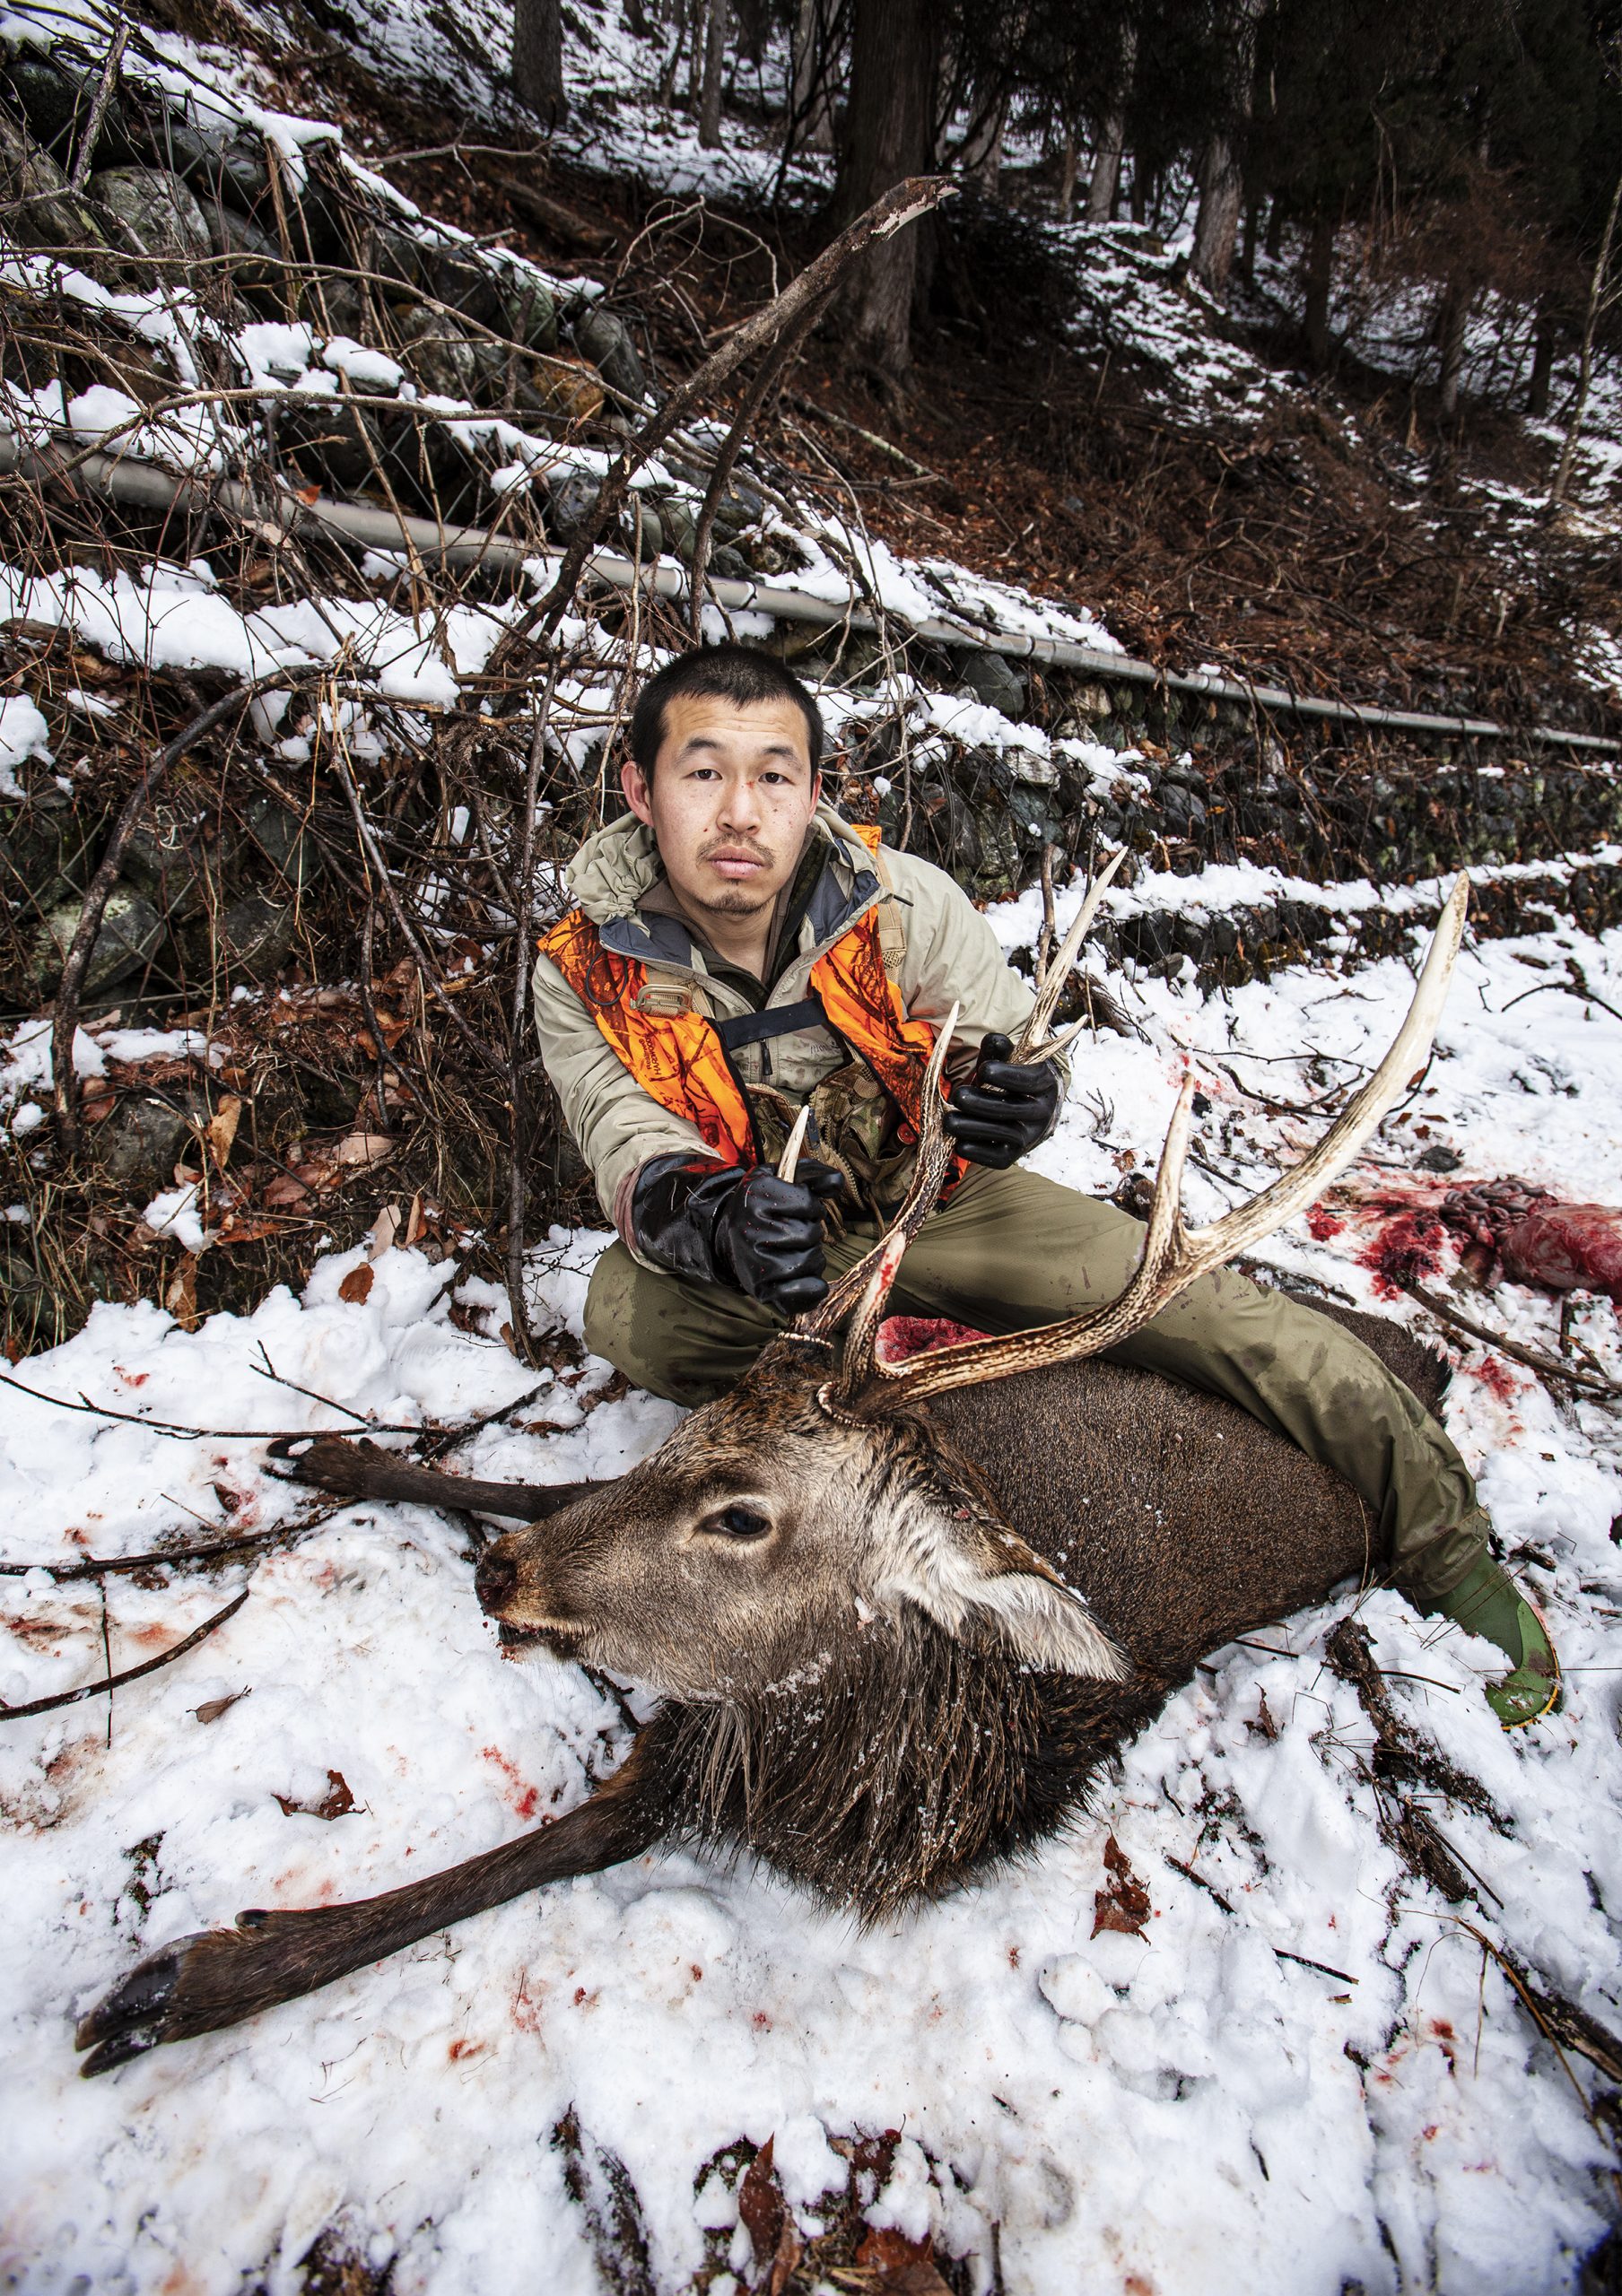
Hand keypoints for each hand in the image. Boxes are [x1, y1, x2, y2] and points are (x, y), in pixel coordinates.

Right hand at [631, 1154, 843, 1311]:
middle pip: (810, 1234)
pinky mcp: (758, 1286)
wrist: (729, 1234)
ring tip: (794, 1251)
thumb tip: (837, 1182)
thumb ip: (813, 1174)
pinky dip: (812, 1287)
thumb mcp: (783, 1179)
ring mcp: (753, 1259)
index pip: (809, 1204)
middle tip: (794, 1233)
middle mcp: (750, 1226)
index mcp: (756, 1193)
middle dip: (811, 1234)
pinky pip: (800, 1291)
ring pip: (809, 1261)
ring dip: (812, 1257)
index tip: (799, 1209)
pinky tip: (809, 1279)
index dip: (812, 1208)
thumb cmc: (765, 1205)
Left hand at [943, 1033, 1059, 1169]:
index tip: (983, 1070)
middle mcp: (1043, 1112)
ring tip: (950, 1121)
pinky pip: (998, 1158)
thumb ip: (999, 1050)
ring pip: (1004, 1134)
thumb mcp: (1008, 1061)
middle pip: (1012, 1110)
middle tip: (957, 1096)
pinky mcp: (1015, 1155)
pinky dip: (977, 1152)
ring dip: (974, 1128)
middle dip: (981, 1103)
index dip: (1006, 1076)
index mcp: (1045, 1083)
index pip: (1028, 1080)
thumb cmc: (1012, 1078)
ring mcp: (1030, 1136)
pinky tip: (959, 1142)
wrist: (1028, 1108)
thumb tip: (993, 1040)